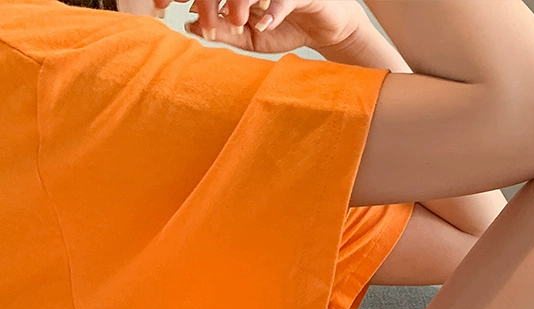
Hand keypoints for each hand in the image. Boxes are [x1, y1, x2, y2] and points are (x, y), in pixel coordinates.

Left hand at [155, 0, 366, 55]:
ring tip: (239, 23)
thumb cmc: (287, 27)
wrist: (326, 28)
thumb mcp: (251, 37)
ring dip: (239, 4)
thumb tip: (190, 25)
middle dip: (209, 0)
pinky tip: (264, 22)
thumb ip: (223, 30)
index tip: (164, 3)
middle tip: (203, 19)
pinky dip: (273, 10)